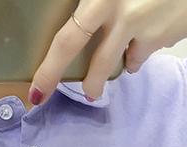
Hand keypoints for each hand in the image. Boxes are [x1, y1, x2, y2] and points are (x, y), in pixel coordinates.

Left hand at [28, 0, 186, 105]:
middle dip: (52, 71)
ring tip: (91, 93)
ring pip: (104, 63)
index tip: (34, 76)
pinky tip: (146, 44)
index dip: (47, 52)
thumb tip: (86, 39)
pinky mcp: (152, 37)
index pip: (66, 24)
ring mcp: (131, 18)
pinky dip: (135, 58)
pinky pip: (134, 59)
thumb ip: (106, 12)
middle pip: (70, 40)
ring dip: (94, 82)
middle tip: (40, 93)